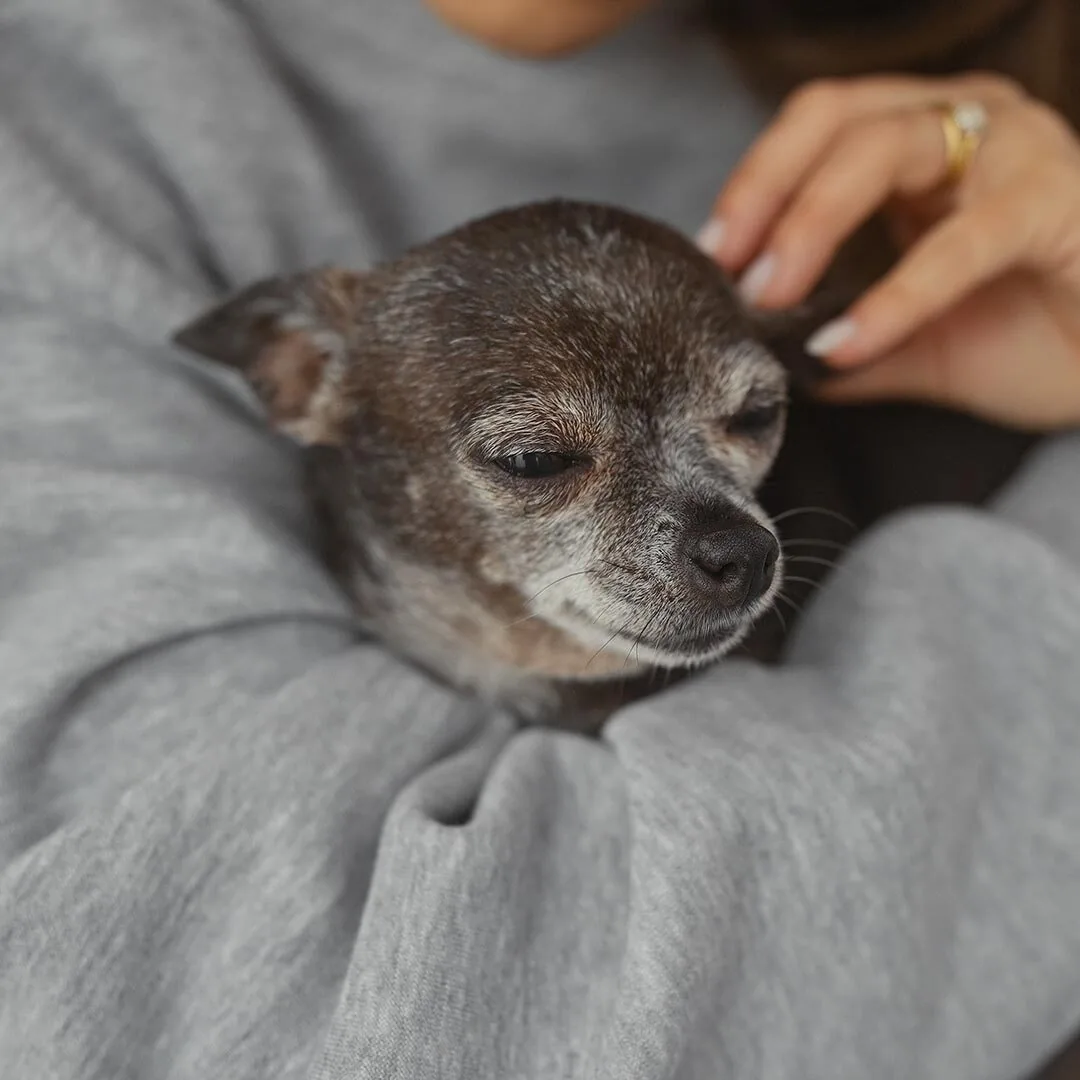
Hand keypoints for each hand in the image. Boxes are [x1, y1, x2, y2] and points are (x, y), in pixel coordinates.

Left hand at [698, 73, 1079, 431]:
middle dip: (767, 193)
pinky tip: (846, 343)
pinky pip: (960, 242)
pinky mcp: (1055, 203)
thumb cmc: (1033, 339)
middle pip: (838, 120)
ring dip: (812, 222)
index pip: (818, 127)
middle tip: (731, 268)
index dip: (756, 181)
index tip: (713, 252)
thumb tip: (772, 360)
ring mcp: (1015, 151)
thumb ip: (847, 339)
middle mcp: (966, 124)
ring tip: (773, 296)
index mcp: (925, 143)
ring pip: (887, 147)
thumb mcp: (914, 344)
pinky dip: (894, 296)